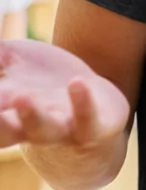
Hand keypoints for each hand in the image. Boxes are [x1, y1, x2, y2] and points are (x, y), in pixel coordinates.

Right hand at [0, 39, 129, 148]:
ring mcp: (61, 126)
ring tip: (21, 97)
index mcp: (5, 111)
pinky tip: (76, 83)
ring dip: (30, 116)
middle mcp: (29, 124)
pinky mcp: (94, 124)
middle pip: (5, 131)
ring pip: (42, 129)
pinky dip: (82, 104)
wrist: (94, 101)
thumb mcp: (13, 58)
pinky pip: (87, 119)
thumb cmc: (44, 79)